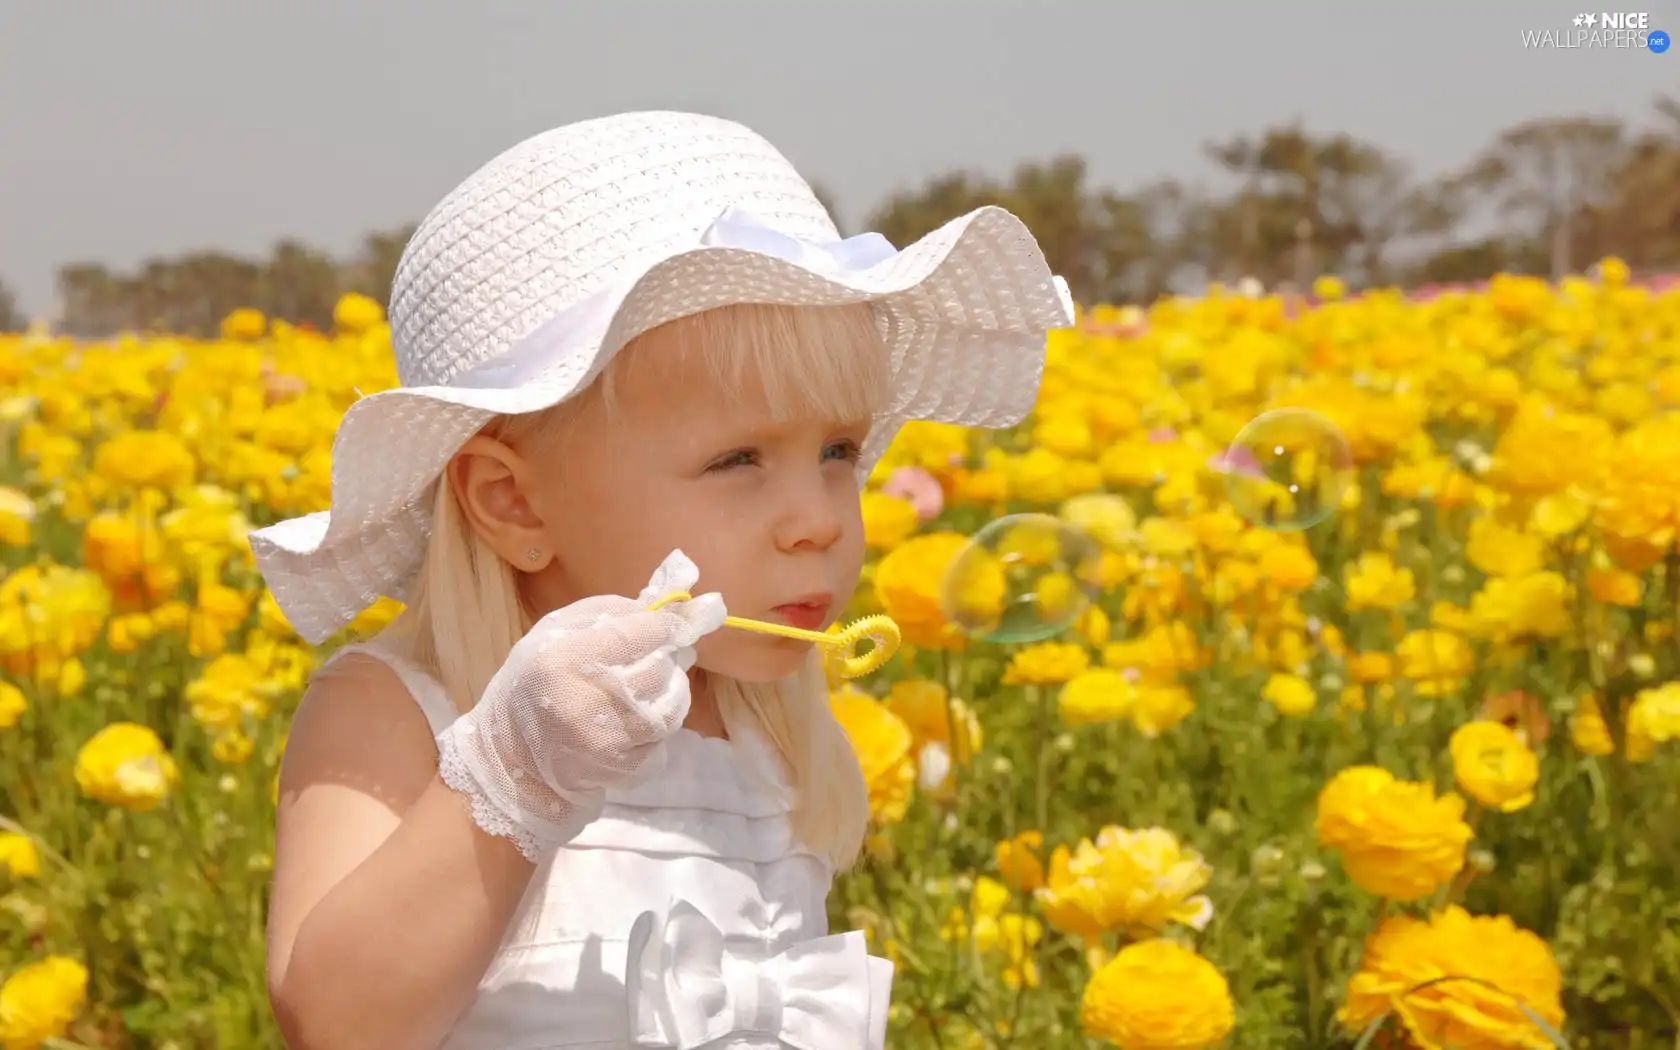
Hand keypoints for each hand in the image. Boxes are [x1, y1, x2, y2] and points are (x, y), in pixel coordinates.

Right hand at [434, 550, 724, 860]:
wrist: (514, 754)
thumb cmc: (537, 679)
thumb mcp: (558, 630)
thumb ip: (613, 610)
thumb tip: (674, 603)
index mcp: (566, 658)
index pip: (642, 633)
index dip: (667, 626)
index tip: (675, 625)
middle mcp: (590, 700)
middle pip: (662, 667)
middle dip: (664, 658)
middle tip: (652, 656)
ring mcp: (610, 739)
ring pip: (673, 702)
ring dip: (669, 690)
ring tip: (647, 685)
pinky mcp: (625, 767)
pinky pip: (666, 735)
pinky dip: (659, 721)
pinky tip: (635, 717)